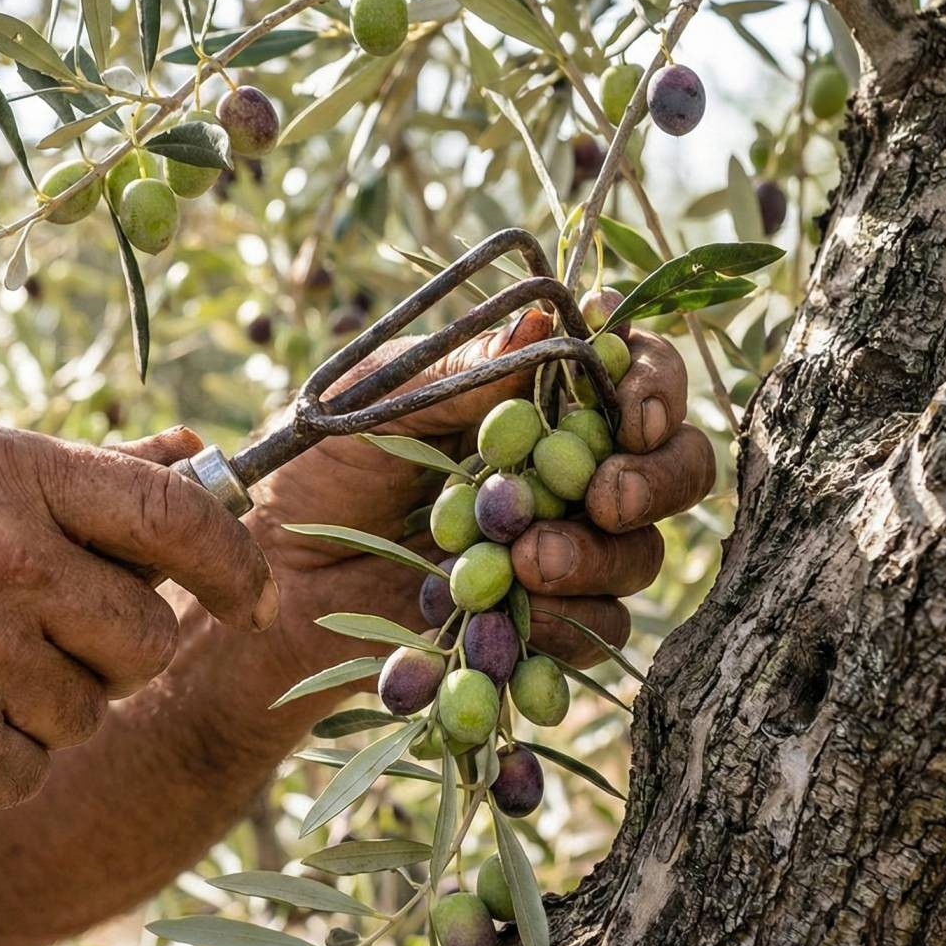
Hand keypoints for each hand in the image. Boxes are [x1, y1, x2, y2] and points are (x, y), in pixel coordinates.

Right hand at [0, 424, 274, 812]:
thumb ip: (81, 474)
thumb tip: (198, 453)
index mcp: (9, 471)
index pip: (174, 514)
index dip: (232, 560)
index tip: (249, 594)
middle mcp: (7, 555)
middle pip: (145, 635)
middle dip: (108, 654)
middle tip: (28, 644)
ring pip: (91, 712)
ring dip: (40, 710)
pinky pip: (32, 772)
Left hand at [244, 308, 715, 681]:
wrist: (273, 579)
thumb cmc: (315, 469)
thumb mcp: (375, 404)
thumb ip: (462, 371)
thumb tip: (549, 316)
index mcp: (532, 398)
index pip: (628, 371)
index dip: (652, 382)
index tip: (632, 410)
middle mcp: (564, 469)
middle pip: (671, 463)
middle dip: (657, 477)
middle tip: (607, 497)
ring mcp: (559, 546)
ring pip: (639, 551)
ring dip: (599, 556)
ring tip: (530, 562)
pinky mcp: (540, 623)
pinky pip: (599, 629)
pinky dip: (570, 624)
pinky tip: (520, 619)